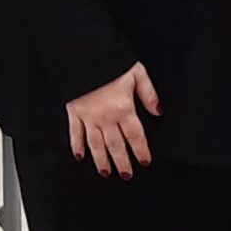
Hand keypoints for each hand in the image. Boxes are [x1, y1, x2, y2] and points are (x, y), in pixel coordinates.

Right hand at [67, 63, 160, 179]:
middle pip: (115, 145)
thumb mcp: (137, 73)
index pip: (135, 135)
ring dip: (101, 160)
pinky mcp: (73, 113)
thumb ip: (148, 94)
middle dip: (122, 162)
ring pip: (96, 144)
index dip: (141, 150)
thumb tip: (157, 111)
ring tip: (106, 172)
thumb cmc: (111, 62)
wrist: (83, 55)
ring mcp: (88, 117)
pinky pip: (75, 134)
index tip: (145, 161)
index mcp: (123, 108)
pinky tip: (79, 157)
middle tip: (126, 175)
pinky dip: (76, 146)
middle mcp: (105, 117)